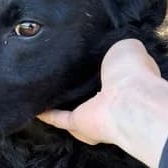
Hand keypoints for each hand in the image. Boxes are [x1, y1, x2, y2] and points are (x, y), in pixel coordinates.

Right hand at [37, 39, 167, 167]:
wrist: (129, 100)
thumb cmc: (133, 72)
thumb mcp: (126, 46)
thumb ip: (114, 46)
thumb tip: (105, 44)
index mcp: (124, 80)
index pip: (109, 73)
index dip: (98, 65)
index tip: (83, 56)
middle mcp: (109, 99)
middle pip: (89, 92)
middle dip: (77, 84)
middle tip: (59, 70)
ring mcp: (94, 114)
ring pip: (73, 108)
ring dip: (60, 102)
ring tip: (43, 87)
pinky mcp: (78, 123)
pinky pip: (58, 118)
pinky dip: (46, 113)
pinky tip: (34, 107)